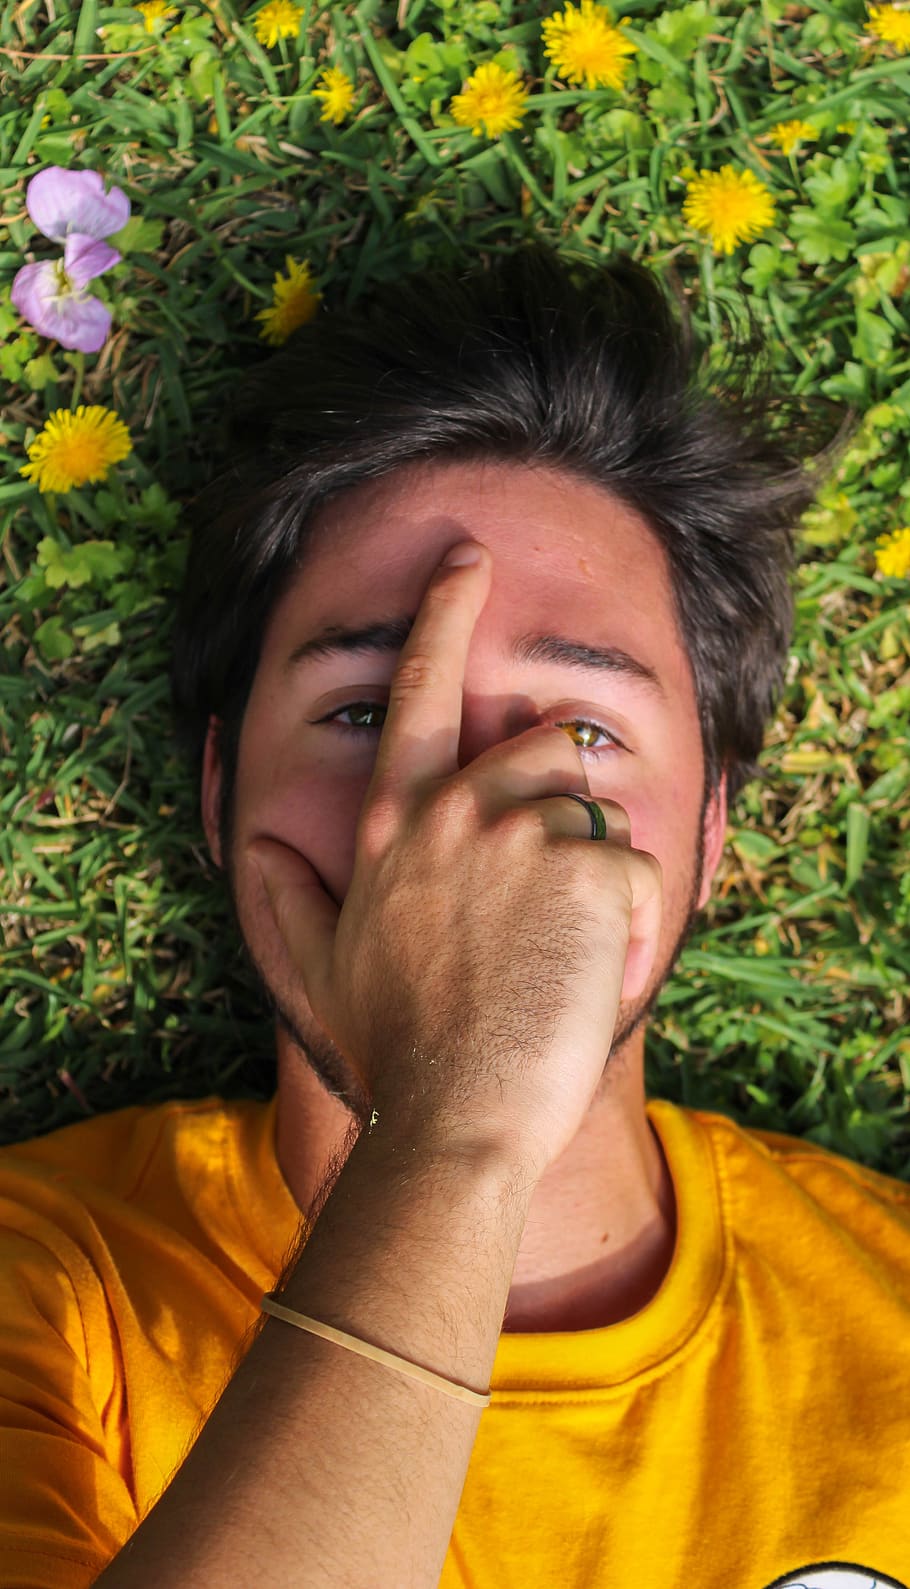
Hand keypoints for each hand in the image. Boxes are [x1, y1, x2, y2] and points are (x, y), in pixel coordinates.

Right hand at [248, 542, 661, 1178]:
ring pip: (591, 805)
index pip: (420, 687)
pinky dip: (629, 920)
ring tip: (563, 948)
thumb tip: (249, 849)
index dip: (447, 610)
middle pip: (541, 744)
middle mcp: (455, 810)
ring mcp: (521, 835)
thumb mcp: (318, 969)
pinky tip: (595, 972)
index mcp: (394, 823)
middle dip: (559, 797)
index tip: (470, 555)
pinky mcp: (585, 870)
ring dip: (592, 868)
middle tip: (548, 888)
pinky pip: (634, 865)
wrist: (456, 1118)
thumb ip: (284, 898)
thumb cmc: (392, 1048)